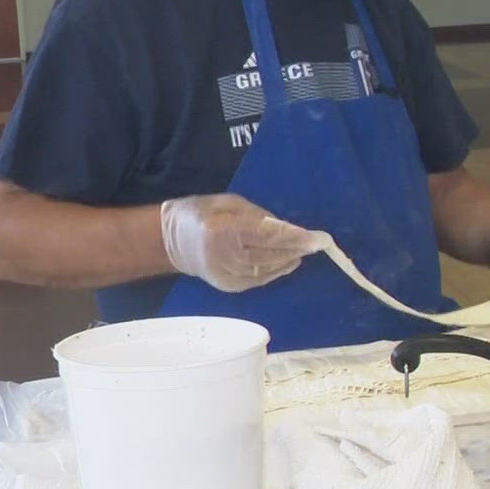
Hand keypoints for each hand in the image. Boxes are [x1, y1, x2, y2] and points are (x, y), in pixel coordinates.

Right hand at [160, 194, 321, 292]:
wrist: (171, 241)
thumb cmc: (203, 214)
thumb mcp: (229, 203)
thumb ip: (258, 215)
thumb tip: (287, 227)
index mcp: (222, 229)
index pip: (266, 235)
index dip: (293, 237)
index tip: (316, 237)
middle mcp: (223, 255)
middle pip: (269, 254)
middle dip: (296, 249)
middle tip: (318, 244)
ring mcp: (224, 274)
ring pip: (266, 269)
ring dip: (289, 261)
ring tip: (305, 251)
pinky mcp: (226, 286)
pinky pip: (257, 280)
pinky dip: (275, 272)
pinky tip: (288, 263)